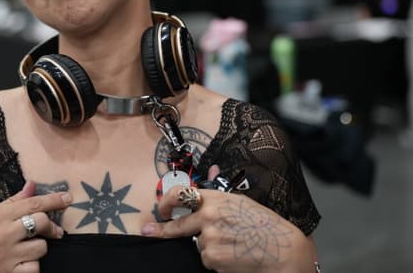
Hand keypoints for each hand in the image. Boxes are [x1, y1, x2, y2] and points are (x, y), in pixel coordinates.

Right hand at [0, 181, 70, 272]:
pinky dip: (32, 267)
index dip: (54, 200)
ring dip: (39, 248)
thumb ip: (9, 203)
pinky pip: (33, 270)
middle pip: (42, 224)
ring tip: (29, 249)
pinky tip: (23, 264)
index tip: (68, 198)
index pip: (33, 203)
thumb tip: (31, 186)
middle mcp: (4, 234)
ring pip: (41, 249)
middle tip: (54, 231)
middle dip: (52, 226)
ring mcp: (6, 256)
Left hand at [142, 166, 313, 272]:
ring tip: (234, 246)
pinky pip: (208, 260)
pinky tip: (235, 256)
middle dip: (161, 229)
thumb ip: (219, 192)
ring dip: (210, 248)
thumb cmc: (265, 225)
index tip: (161, 209)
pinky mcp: (213, 258)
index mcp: (215, 199)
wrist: (283, 250)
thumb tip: (211, 170)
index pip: (180, 194)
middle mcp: (208, 216)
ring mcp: (209, 238)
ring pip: (199, 246)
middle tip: (148, 230)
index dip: (166, 202)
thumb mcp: (241, 201)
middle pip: (178, 224)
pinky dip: (218, 261)